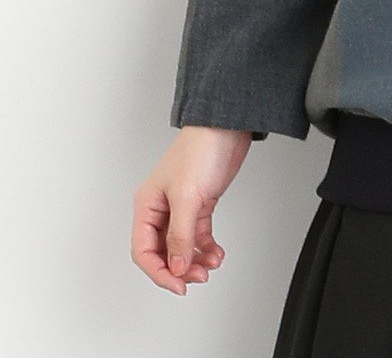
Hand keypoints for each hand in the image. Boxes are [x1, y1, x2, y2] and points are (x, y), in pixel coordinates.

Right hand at [131, 125, 252, 294]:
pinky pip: (198, 235)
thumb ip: (180, 234)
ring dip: (194, 260)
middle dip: (179, 268)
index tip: (178, 285)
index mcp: (146, 205)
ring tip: (210, 266)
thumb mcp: (187, 196)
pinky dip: (206, 247)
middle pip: (162, 252)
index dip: (159, 272)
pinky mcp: (199, 203)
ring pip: (181, 246)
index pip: (144, 250)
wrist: (227, 126)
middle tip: (197, 277)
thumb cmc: (200, 149)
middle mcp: (160, 209)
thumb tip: (176, 265)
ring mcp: (180, 207)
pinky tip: (216, 253)